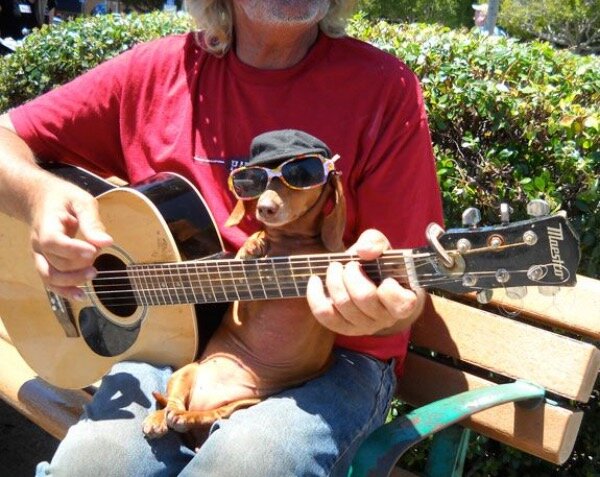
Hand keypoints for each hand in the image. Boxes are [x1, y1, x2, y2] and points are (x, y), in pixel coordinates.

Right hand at [30, 177, 112, 299]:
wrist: (42, 200)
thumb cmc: (65, 199)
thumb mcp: (82, 202)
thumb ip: (93, 222)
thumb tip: (107, 243)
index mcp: (46, 224)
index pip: (53, 241)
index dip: (73, 249)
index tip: (94, 251)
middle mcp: (39, 243)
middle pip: (55, 262)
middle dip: (80, 263)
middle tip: (98, 255)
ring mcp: (40, 255)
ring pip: (50, 277)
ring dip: (73, 281)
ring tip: (94, 274)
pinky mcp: (45, 263)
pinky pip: (51, 282)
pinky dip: (65, 291)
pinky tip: (81, 295)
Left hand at [306, 229, 423, 335]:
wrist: (368, 282)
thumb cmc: (379, 266)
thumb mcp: (381, 248)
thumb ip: (375, 242)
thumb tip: (364, 250)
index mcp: (403, 302)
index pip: (402, 304)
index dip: (389, 287)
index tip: (384, 275)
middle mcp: (386, 318)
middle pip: (364, 297)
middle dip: (351, 274)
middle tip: (349, 265)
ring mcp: (364, 326)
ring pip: (343, 304)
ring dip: (334, 280)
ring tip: (334, 268)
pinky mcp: (344, 328)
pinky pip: (324, 314)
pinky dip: (315, 295)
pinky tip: (315, 281)